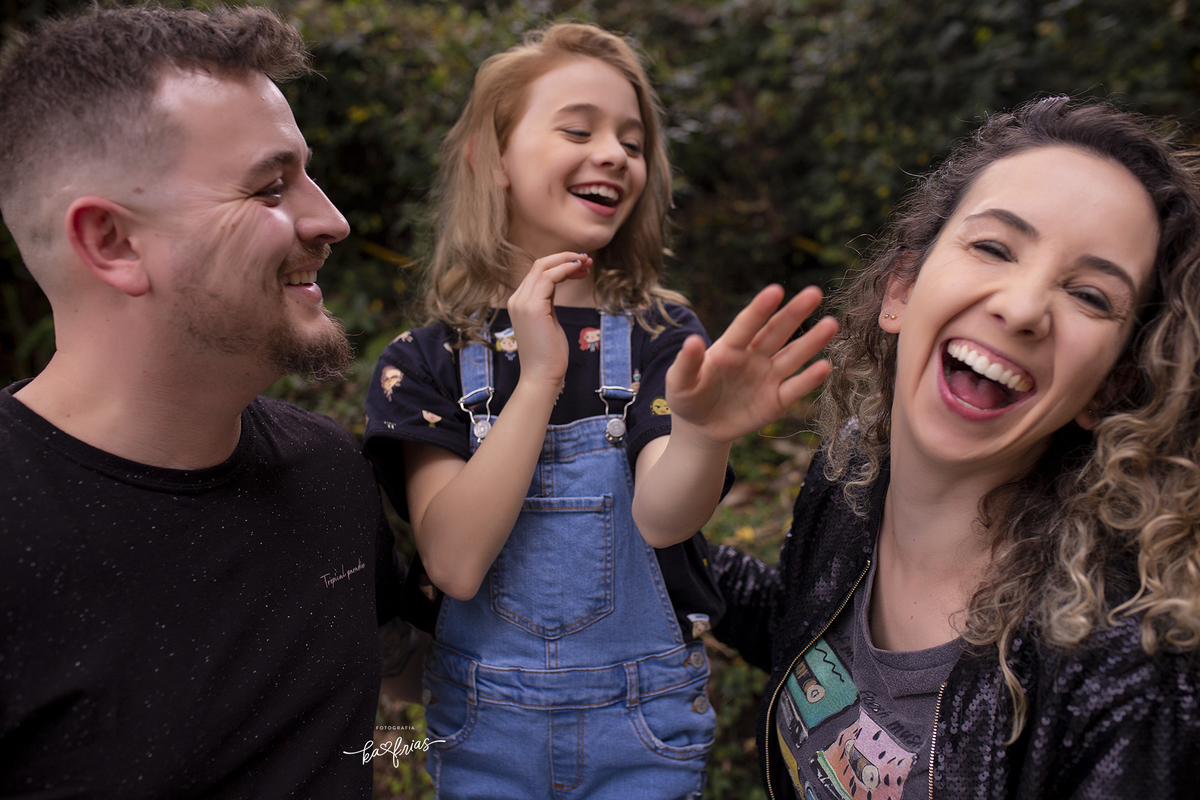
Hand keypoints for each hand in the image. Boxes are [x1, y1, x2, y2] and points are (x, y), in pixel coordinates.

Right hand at [505, 252, 592, 386]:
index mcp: (520, 302)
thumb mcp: (549, 320)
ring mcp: (522, 302)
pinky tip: (578, 271)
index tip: (581, 266)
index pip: (539, 273)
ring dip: (567, 261)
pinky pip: (549, 278)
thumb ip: (549, 301)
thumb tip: (559, 283)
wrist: (542, 376)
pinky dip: (565, 269)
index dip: (560, 264)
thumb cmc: (549, 353)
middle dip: (565, 258)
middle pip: (540, 265)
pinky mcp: (532, 307)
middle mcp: (517, 299)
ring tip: (587, 263)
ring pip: (543, 267)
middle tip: (587, 260)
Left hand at [665, 284, 837, 443]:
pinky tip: (824, 366)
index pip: (747, 325)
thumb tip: (692, 341)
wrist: (700, 427)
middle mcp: (753, 357)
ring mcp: (767, 378)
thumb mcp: (679, 382)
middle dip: (795, 313)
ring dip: (811, 341)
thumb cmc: (688, 397)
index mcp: (729, 348)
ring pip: (793, 356)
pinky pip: (794, 388)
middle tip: (814, 293)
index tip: (776, 290)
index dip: (760, 309)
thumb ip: (686, 363)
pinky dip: (809, 379)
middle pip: (777, 332)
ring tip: (831, 324)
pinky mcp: (776, 401)